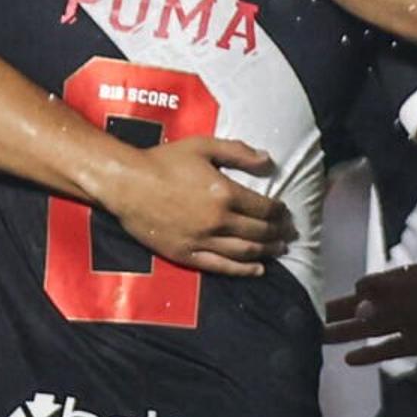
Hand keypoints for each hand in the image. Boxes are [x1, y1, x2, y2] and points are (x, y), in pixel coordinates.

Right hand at [96, 135, 293, 276]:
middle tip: (289, 233)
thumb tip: (268, 161)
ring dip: (267, 251)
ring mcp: (203, 241)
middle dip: (278, 232)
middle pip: (259, 231)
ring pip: (245, 251)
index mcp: (225, 193)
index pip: (264, 208)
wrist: (128, 184)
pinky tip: (257, 269)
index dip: (280, 212)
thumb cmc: (164, 161)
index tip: (286, 212)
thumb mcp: (203, 146)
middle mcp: (218, 221)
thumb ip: (238, 153)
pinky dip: (243, 270)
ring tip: (279, 250)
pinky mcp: (187, 254)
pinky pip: (221, 267)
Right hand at [326, 265, 416, 368]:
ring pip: (373, 327)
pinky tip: (350, 360)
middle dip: (340, 313)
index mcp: (406, 282)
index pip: (368, 287)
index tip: (320, 300)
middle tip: (311, 319)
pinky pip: (390, 347)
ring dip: (348, 333)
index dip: (347, 295)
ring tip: (321, 338)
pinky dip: (371, 353)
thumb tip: (358, 295)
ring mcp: (412, 323)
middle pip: (366, 307)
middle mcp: (405, 301)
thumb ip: (392, 292)